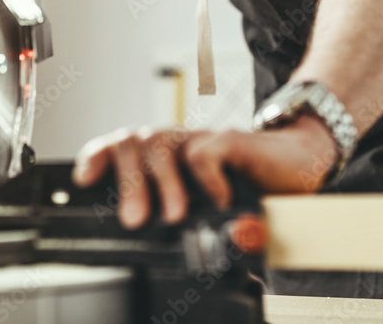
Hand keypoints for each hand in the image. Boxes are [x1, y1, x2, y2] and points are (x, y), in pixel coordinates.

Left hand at [72, 115, 338, 229]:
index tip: (82, 180)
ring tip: (174, 215)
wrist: (300, 162)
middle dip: (127, 182)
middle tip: (136, 220)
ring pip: (158, 143)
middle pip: (131, 144)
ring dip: (160, 181)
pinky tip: (217, 199)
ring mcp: (200, 141)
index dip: (96, 158)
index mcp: (164, 161)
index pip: (117, 148)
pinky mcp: (230, 140)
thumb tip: (201, 242)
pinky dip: (206, 176)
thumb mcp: (216, 216)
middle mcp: (176, 146)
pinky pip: (203, 150)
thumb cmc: (250, 188)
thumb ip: (204, 232)